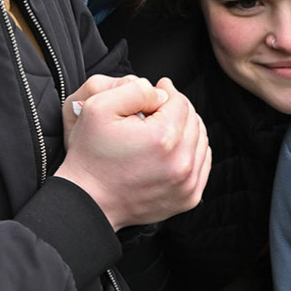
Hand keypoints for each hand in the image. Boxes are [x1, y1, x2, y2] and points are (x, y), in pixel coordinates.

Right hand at [60, 76, 210, 228]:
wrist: (88, 201)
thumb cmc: (90, 156)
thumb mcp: (98, 107)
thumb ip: (134, 89)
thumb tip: (161, 92)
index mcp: (163, 138)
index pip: (180, 102)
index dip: (166, 93)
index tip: (155, 92)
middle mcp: (181, 162)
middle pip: (193, 120)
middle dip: (176, 111)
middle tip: (156, 110)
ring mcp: (188, 183)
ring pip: (200, 141)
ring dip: (186, 130)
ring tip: (163, 128)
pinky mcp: (189, 197)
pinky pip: (202, 164)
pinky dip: (191, 152)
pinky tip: (172, 149)